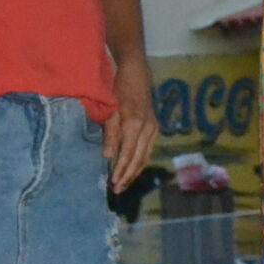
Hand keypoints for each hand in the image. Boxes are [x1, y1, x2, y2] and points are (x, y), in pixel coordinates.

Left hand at [103, 54, 156, 192]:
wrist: (137, 73)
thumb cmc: (119, 90)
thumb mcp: (110, 110)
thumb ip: (110, 134)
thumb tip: (108, 157)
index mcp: (136, 125)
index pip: (128, 154)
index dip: (121, 170)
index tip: (113, 183)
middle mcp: (148, 129)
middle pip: (139, 158)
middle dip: (129, 175)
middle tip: (118, 189)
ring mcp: (154, 128)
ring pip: (146, 155)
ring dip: (135, 171)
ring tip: (125, 183)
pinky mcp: (154, 126)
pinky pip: (148, 149)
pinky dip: (141, 161)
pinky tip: (134, 167)